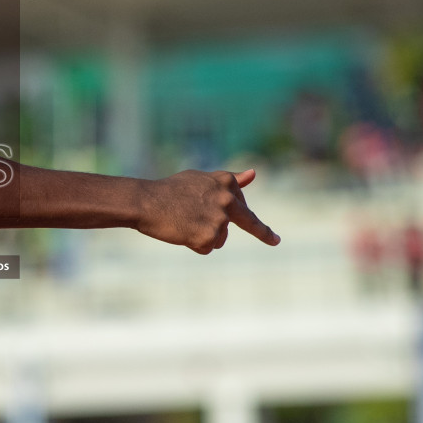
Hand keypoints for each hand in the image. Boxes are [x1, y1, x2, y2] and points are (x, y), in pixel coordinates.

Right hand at [131, 168, 279, 253]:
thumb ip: (229, 179)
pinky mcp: (208, 237)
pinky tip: (180, 232)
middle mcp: (227, 200)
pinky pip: (206, 248)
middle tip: (276, 240)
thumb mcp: (201, 180)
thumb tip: (253, 173)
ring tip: (183, 223)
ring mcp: (219, 219)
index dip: (248, 216)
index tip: (272, 234)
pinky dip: (193, 244)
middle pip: (248, 222)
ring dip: (204, 236)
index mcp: (226, 183)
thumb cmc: (169, 190)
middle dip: (264, 233)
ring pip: (219, 238)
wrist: (146, 202)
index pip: (244, 205)